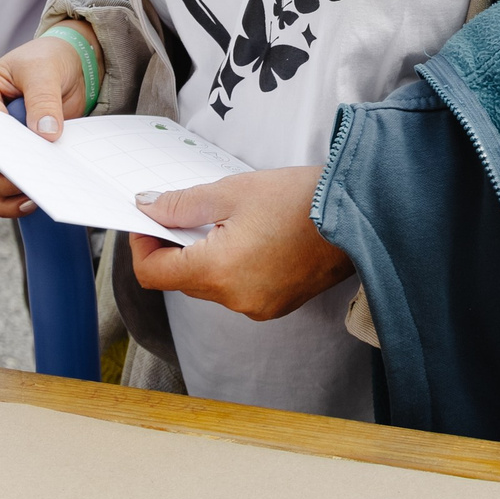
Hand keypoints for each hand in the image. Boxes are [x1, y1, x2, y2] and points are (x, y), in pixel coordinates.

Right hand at [0, 27, 92, 217]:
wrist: (66, 68)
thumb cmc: (48, 60)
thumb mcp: (46, 70)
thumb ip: (44, 99)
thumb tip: (45, 133)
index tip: (23, 158)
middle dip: (7, 174)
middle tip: (36, 180)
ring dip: (9, 193)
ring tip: (36, 194)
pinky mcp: (6, 160)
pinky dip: (11, 201)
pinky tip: (31, 201)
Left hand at [128, 167, 351, 320]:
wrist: (357, 214)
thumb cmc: (299, 198)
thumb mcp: (231, 191)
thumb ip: (181, 204)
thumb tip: (147, 209)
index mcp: (218, 271)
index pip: (153, 273)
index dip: (142, 245)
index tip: (147, 220)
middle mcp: (235, 299)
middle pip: (181, 280)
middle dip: (176, 246)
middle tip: (188, 210)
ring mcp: (257, 307)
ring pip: (209, 285)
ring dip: (206, 256)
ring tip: (229, 221)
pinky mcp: (275, 305)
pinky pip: (236, 290)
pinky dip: (231, 267)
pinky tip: (251, 238)